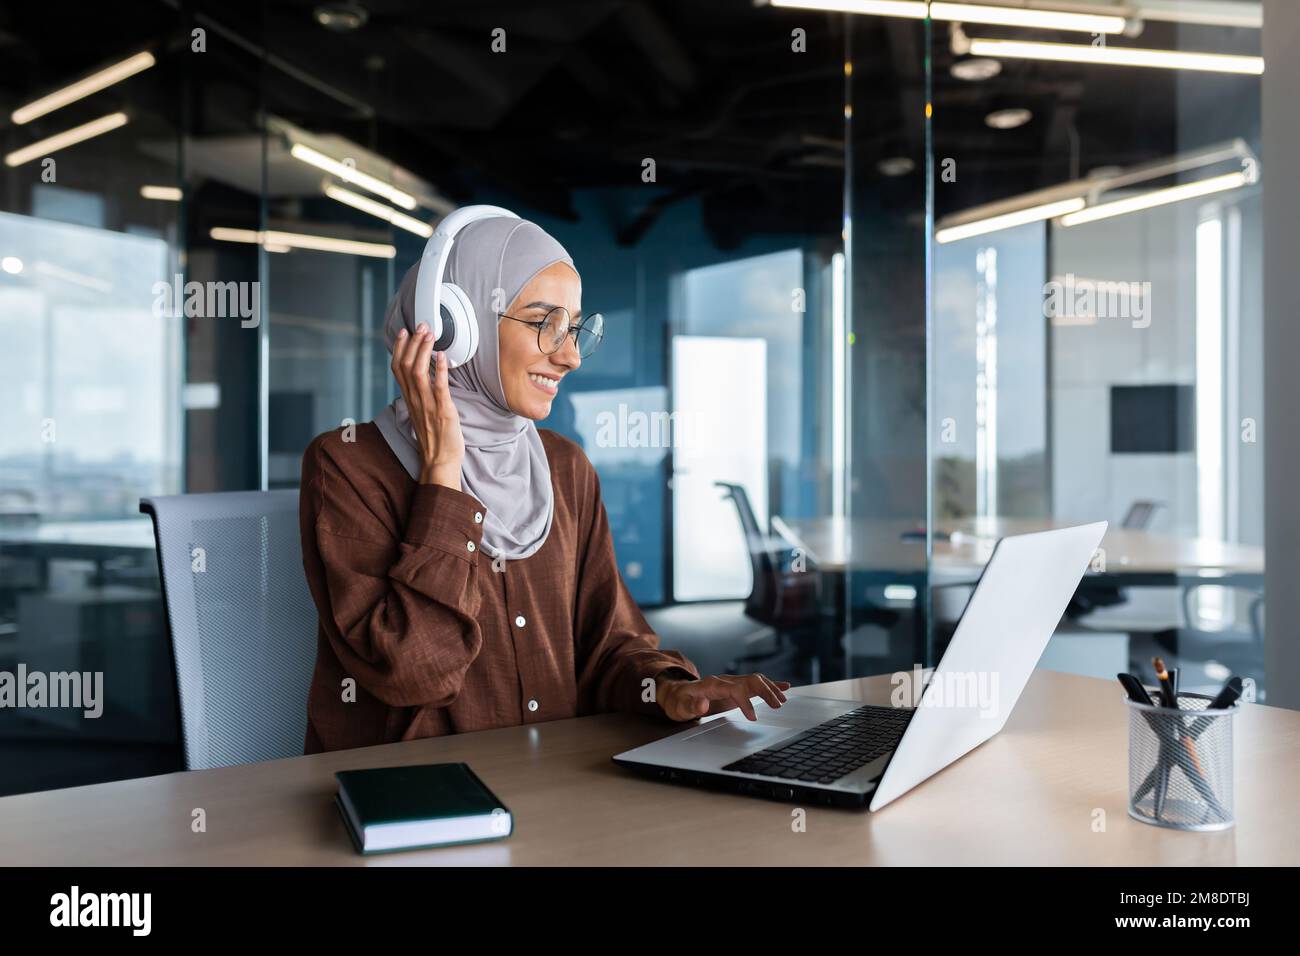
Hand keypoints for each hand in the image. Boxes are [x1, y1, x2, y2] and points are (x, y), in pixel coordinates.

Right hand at [391, 325, 464, 489]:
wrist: (440, 461)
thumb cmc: (435, 438)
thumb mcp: (422, 412)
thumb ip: (420, 395)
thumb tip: (424, 378)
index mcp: (409, 399)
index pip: (397, 368)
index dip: (399, 348)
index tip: (404, 332)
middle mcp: (414, 400)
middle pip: (405, 365)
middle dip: (413, 342)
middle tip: (421, 326)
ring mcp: (427, 405)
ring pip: (417, 371)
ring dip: (423, 350)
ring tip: (430, 334)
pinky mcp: (442, 410)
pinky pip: (438, 387)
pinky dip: (439, 369)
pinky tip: (443, 356)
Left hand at [656, 673, 790, 721]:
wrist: (676, 693)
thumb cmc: (678, 701)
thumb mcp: (680, 706)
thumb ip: (690, 705)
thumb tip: (703, 704)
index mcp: (712, 684)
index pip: (735, 689)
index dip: (745, 702)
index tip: (753, 717)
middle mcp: (724, 680)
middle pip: (750, 681)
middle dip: (765, 692)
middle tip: (777, 706)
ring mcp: (730, 682)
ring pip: (755, 681)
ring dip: (770, 688)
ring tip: (782, 700)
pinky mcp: (735, 687)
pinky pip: (755, 684)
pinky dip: (770, 685)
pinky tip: (784, 686)